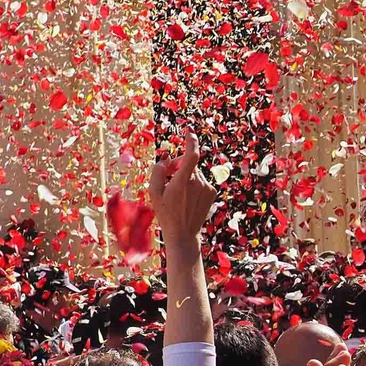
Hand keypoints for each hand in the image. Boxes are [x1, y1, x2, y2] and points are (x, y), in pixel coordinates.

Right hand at [150, 136, 216, 250]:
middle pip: (189, 163)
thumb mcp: (154, 192)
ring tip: (177, 192)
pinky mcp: (212, 192)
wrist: (183, 234)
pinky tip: (187, 197)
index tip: (189, 131)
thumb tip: (166, 158)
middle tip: (167, 176)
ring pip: (195, 172)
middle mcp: (198, 183)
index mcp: (183, 182)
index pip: (192, 155)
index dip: (191, 141)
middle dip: (178, 165)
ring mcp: (207, 188)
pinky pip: (201, 181)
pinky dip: (194, 183)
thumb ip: (158, 171)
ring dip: (186, 175)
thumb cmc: (165, 213)